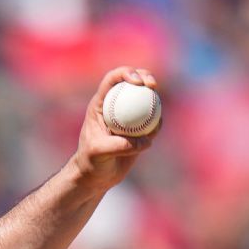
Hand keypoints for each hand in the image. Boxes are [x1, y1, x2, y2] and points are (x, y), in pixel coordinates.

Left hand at [67, 66, 159, 193]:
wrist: (96, 176)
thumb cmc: (91, 162)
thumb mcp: (98, 152)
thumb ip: (119, 145)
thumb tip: (144, 141)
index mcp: (100, 104)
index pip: (112, 80)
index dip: (126, 73)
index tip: (138, 81)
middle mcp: (115, 106)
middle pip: (133, 82)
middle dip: (145, 75)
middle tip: (152, 85)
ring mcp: (128, 117)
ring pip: (146, 100)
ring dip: (155, 99)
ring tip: (157, 108)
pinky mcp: (140, 130)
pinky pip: (153, 121)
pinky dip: (157, 123)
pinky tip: (156, 129)